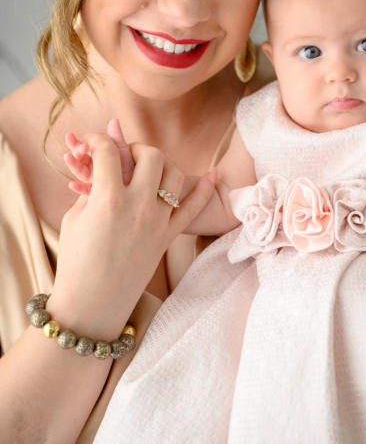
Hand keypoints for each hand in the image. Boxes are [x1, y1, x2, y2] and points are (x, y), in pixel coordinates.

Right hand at [53, 133, 214, 335]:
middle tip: (125, 154)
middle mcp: (137, 207)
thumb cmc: (76, 262)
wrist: (93, 304)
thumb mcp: (75, 219)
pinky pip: (194, 207)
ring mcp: (157, 221)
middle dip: (136, 147)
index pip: (108, 152)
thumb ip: (91, 188)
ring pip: (175, 174)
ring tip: (149, 167)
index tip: (94, 141)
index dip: (98, 139)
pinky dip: (205, 189)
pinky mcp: (168, 237)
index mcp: (106, 200)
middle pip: (150, 156)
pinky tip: (212, 175)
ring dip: (163, 163)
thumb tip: (99, 165)